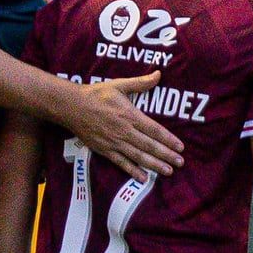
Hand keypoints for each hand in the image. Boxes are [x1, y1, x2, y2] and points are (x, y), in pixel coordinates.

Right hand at [59, 73, 183, 181]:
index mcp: (130, 115)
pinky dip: (133, 171)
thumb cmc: (96, 94)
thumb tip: (158, 74)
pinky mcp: (105, 150)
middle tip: (180, 163)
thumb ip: (140, 83)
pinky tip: (143, 178)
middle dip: (166, 155)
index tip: (181, 147)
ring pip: (138, 156)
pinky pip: (121, 163)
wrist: (72, 107)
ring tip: (168, 171)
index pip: (154, 130)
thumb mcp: (119, 85)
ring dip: (154, 165)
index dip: (168, 139)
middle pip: (149, 145)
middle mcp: (124, 131)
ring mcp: (114, 142)